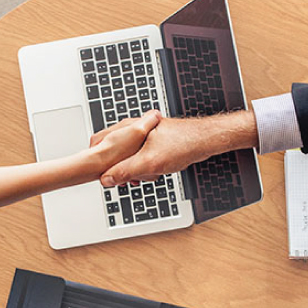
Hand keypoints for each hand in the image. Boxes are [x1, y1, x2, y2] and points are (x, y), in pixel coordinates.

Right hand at [96, 111, 255, 185]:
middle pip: (116, 155)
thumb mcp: (149, 163)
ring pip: (130, 159)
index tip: (106, 177)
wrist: (205, 141)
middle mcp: (134, 130)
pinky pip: (142, 160)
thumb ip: (125, 171)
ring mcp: (143, 137)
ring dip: (139, 170)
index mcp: (129, 129)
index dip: (102, 164)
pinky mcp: (153, 143)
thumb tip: (106, 179)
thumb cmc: (183, 144)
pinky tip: (157, 171)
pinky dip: (147, 168)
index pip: (102, 146)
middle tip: (137, 176)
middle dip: (125, 169)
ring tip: (151, 172)